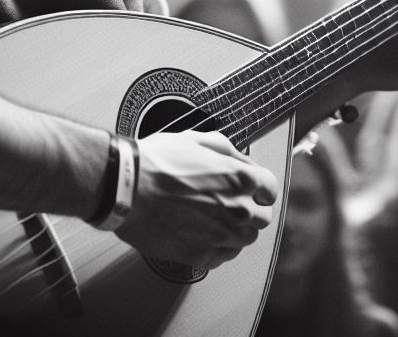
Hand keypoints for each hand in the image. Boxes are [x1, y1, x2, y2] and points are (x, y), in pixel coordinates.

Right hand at [111, 129, 278, 270]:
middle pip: (262, 218)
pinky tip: (202, 234)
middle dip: (251, 209)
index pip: (271, 190)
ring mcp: (220, 236)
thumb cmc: (158, 160)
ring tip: (215, 218)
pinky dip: (216, 248)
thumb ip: (230, 153)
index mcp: (241, 178)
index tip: (250, 188)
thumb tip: (243, 162)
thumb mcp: (199, 140)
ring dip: (236, 229)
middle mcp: (237, 210)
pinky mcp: (199, 256)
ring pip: (245, 240)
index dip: (260, 187)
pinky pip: (222, 257)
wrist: (126, 187)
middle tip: (231, 202)